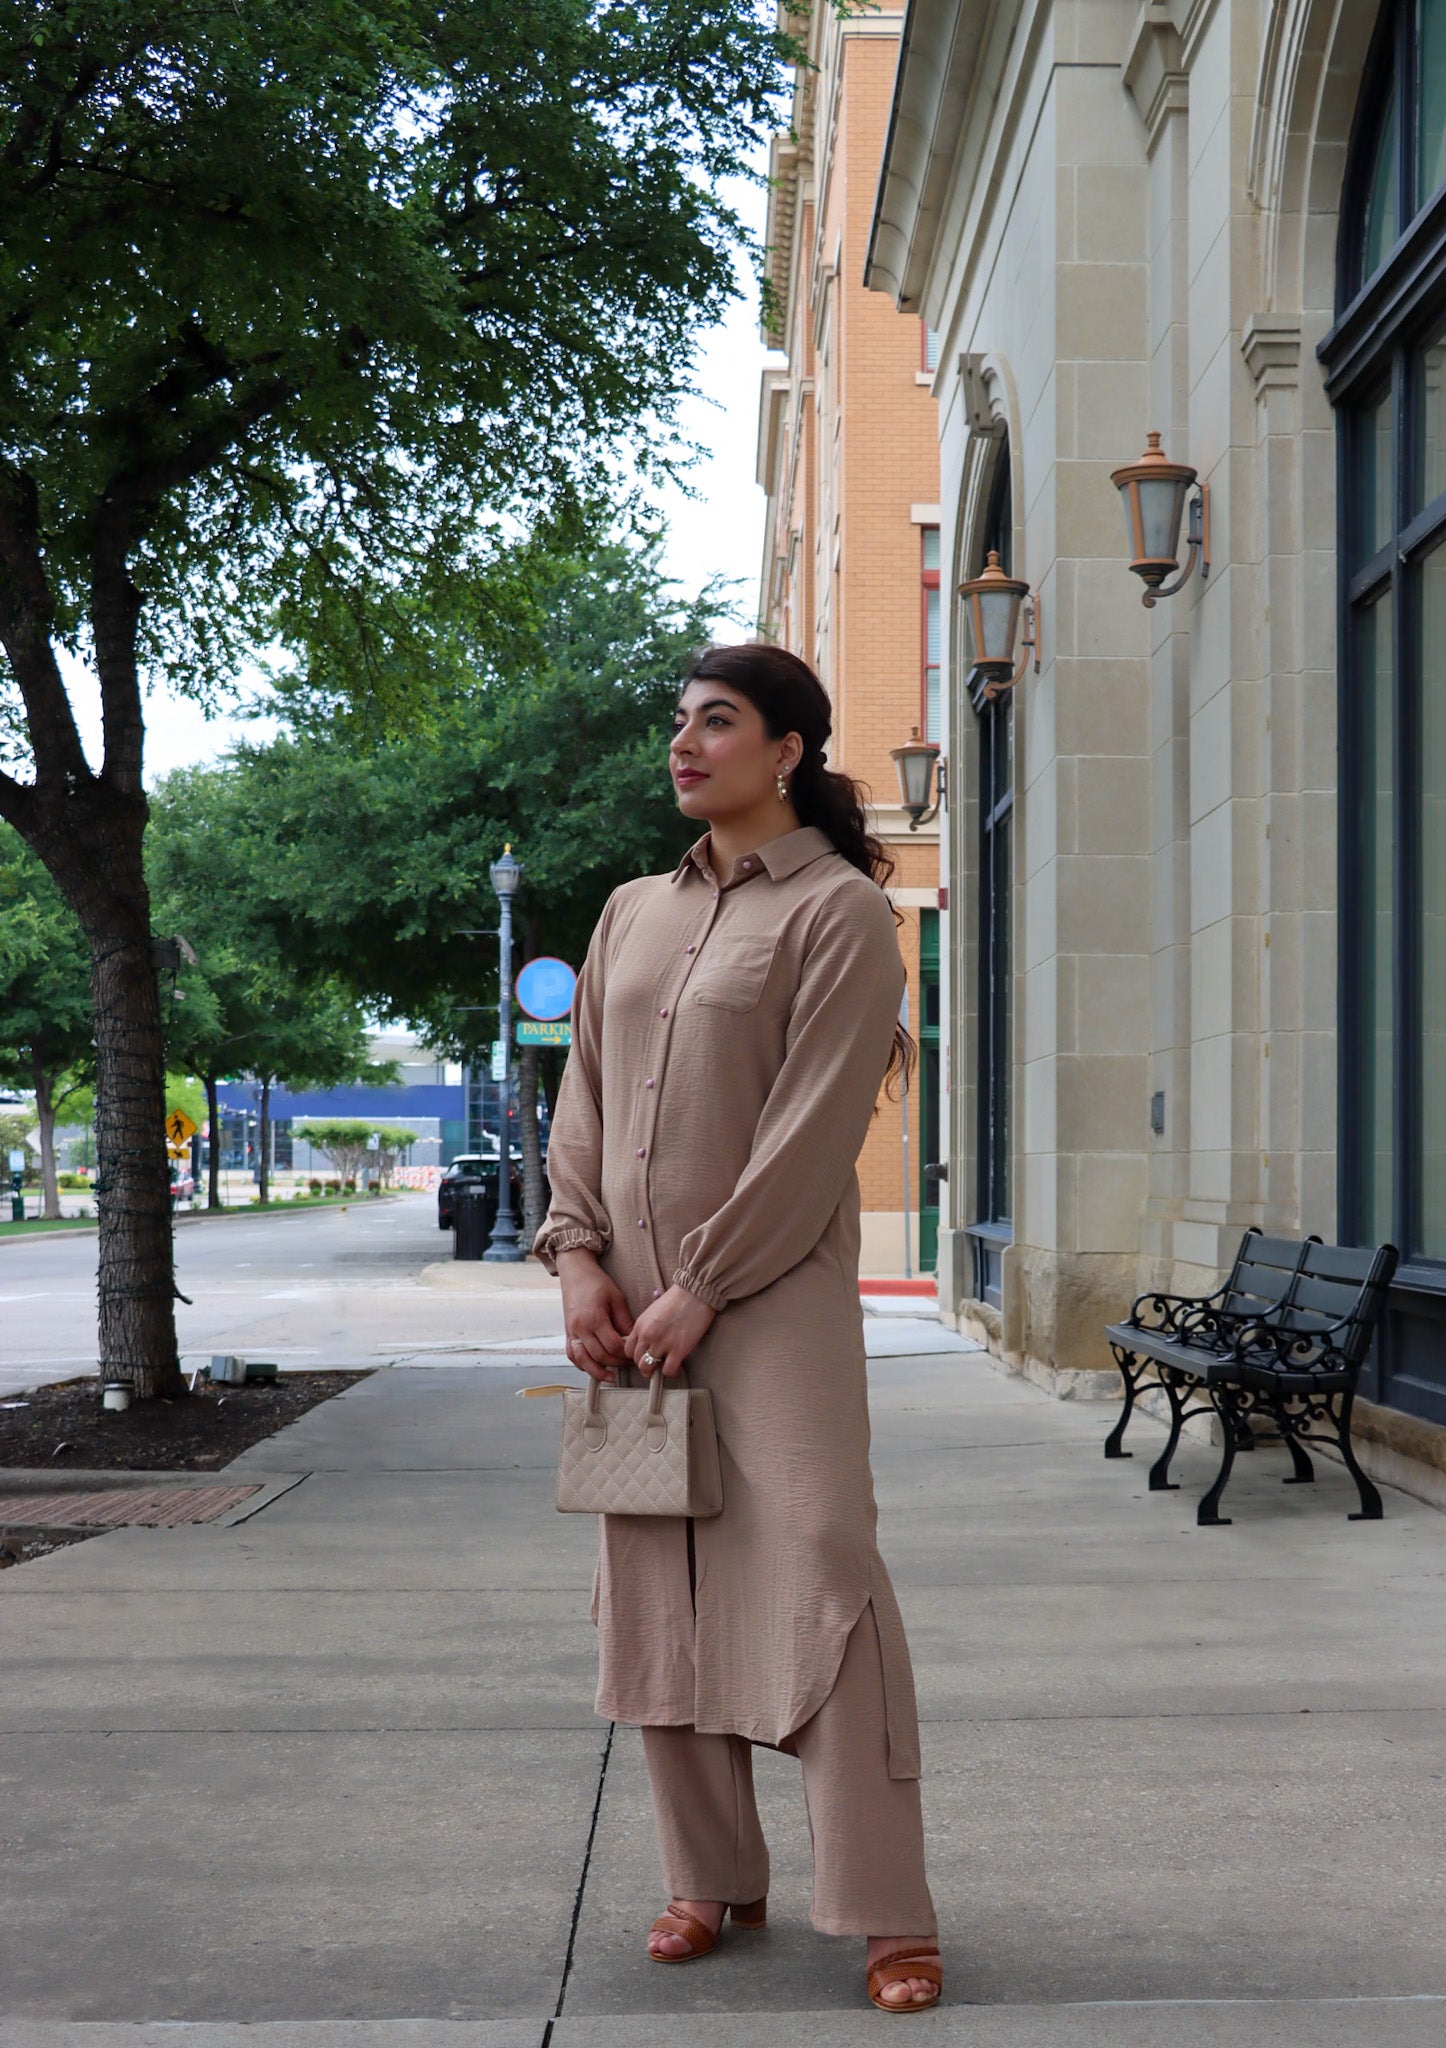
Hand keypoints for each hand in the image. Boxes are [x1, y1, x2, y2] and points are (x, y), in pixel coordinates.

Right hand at [555, 1248, 632, 1381]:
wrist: (575, 1272)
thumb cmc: (596, 1282)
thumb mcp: (616, 1297)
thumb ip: (625, 1320)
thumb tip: (633, 1339)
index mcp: (594, 1317)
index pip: (613, 1345)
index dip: (625, 1353)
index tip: (634, 1354)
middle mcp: (580, 1327)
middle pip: (599, 1355)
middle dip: (615, 1363)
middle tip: (628, 1363)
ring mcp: (571, 1331)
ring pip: (582, 1360)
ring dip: (596, 1371)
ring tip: (609, 1376)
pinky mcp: (567, 1332)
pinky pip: (572, 1354)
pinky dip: (581, 1364)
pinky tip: (592, 1368)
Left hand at [624, 1284, 716, 1377]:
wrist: (695, 1293)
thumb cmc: (678, 1298)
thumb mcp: (653, 1310)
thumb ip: (647, 1326)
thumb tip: (648, 1341)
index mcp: (640, 1325)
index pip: (628, 1349)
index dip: (636, 1356)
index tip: (643, 1357)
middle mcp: (648, 1335)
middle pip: (637, 1361)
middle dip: (644, 1365)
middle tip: (653, 1364)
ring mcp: (662, 1343)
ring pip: (648, 1368)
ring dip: (655, 1371)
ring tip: (662, 1367)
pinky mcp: (678, 1350)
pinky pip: (668, 1370)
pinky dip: (671, 1372)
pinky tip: (675, 1366)